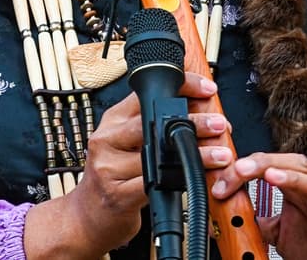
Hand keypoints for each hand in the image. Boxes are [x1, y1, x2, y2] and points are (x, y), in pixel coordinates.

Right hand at [24, 72, 231, 258]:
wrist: (85, 218)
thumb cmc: (112, 179)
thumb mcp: (124, 145)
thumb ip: (149, 127)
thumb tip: (194, 110)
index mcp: (111, 121)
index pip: (145, 94)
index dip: (179, 88)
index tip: (206, 89)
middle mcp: (107, 139)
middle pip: (152, 122)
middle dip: (192, 122)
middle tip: (219, 123)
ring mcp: (109, 167)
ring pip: (158, 155)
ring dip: (195, 154)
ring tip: (220, 154)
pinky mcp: (118, 194)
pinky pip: (154, 184)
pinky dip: (180, 181)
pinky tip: (196, 179)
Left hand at [210, 153, 306, 259]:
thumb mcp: (280, 233)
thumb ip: (259, 221)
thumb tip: (231, 213)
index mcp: (296, 186)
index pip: (266, 167)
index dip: (242, 171)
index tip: (220, 184)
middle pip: (287, 163)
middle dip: (260, 163)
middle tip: (238, 169)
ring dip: (290, 175)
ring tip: (270, 174)